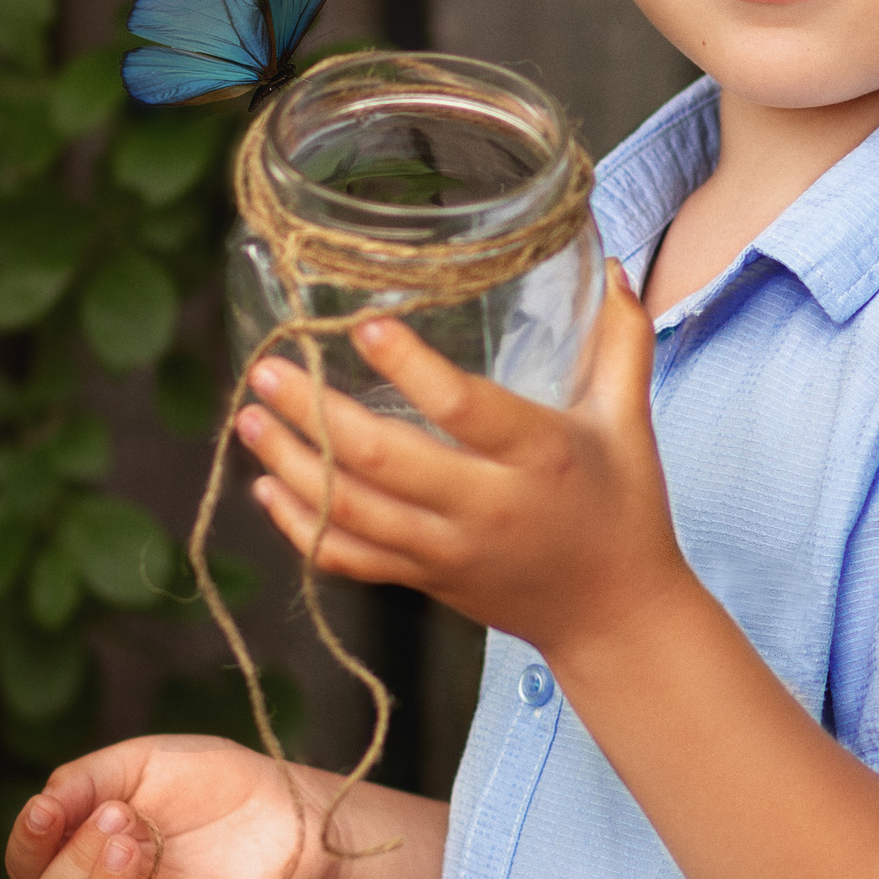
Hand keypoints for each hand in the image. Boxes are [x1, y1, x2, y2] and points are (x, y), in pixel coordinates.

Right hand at [4, 735, 343, 878]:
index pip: (28, 867)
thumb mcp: (144, 761)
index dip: (26, 845)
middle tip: (120, 819)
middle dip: (73, 862)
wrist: (289, 803)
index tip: (47, 811)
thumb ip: (86, 779)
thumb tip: (38, 806)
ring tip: (134, 847)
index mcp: (86, 851)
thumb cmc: (214, 780)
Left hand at [236, 263, 691, 669]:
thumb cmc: (623, 506)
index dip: (412, 368)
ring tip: (248, 415)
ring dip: (291, 464)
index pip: (465, 410)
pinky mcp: (425, 581)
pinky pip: (349, 558)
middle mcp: (487, 507)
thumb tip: (614, 263)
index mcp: (539, 456)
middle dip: (316, 415)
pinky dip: (300, 526)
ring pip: (352, 512)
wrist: (613, 615)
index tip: (364, 326)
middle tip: (268, 368)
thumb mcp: (630, 420)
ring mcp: (448, 551)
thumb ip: (623, 340)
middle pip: (385, 463)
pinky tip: (265, 487)